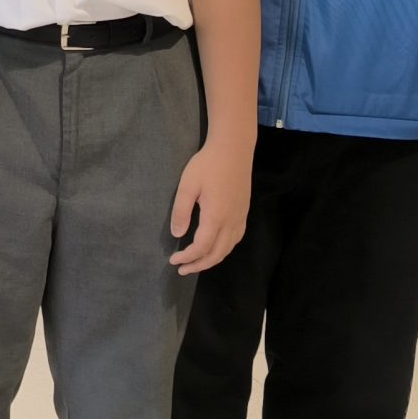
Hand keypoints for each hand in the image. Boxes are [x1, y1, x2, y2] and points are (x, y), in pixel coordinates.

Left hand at [169, 138, 252, 273]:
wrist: (233, 149)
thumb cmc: (207, 165)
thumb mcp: (187, 185)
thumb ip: (181, 212)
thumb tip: (177, 235)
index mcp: (216, 217)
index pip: (201, 247)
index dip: (187, 257)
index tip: (173, 260)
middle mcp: (231, 221)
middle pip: (217, 253)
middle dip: (199, 265)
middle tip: (182, 269)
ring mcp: (241, 217)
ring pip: (228, 248)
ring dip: (212, 259)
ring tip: (196, 262)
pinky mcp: (244, 212)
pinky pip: (236, 239)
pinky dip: (224, 249)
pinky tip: (215, 247)